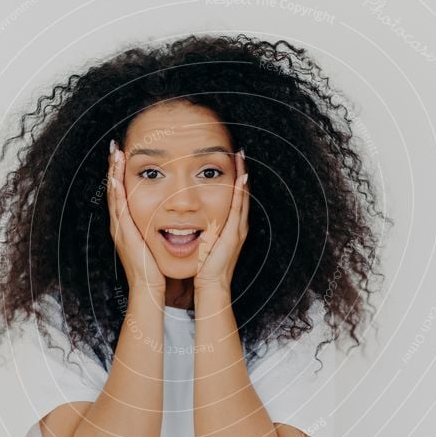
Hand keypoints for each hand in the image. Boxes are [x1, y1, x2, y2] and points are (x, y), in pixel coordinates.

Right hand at [107, 139, 166, 293]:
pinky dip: (116, 191)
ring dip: (113, 173)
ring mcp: (119, 228)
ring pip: (114, 195)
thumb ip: (156, 229)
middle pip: (114, 189)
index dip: (120, 174)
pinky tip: (116, 177)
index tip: (123, 155)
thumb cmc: (154, 269)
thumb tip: (169, 218)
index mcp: (127, 225)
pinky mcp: (124, 234)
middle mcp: (120, 224)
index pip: (122, 193)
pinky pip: (118, 208)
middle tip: (115, 147)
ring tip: (114, 154)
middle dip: (114, 168)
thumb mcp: (153, 243)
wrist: (149, 288)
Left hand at [194, 149, 248, 292]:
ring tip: (241, 157)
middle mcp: (238, 225)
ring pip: (243, 197)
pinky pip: (238, 209)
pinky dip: (240, 193)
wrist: (211, 285)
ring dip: (243, 177)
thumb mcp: (204, 242)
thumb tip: (192, 218)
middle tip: (240, 152)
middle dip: (242, 172)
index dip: (234, 178)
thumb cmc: (204, 266)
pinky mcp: (234, 234)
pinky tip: (240, 178)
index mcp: (230, 226)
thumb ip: (202, 229)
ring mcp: (238, 229)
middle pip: (242, 193)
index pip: (234, 197)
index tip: (231, 160)